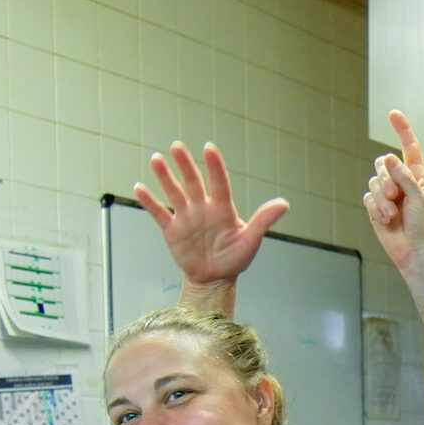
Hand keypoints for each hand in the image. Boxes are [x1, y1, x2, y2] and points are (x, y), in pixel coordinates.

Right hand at [136, 141, 287, 285]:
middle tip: (177, 146)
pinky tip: (139, 188)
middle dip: (185, 164)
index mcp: (222, 209)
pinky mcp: (172, 230)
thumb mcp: (250, 240)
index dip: (215, 166)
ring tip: (156, 158)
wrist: (215, 278)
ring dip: (164, 176)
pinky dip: (149, 202)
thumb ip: (264, 221)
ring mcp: (186, 217)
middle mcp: (202, 208)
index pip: (219, 183)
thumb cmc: (235, 258)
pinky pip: (158, 213)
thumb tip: (284, 203)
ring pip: (173, 192)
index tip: (208, 147)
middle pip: (192, 182)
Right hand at [364, 109, 423, 291]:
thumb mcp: (421, 199)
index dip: (402, 130)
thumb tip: (388, 158)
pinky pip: (368, 198)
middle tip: (395, 195)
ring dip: (382, 199)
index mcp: (418, 177)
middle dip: (386, 178)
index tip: (393, 113)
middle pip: (383, 163)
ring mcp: (388, 195)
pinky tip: (386, 221)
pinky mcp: (376, 207)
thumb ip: (404, 177)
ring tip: (393, 214)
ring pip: (374, 181)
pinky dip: (376, 209)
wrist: (416, 253)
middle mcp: (401, 182)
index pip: (409, 148)